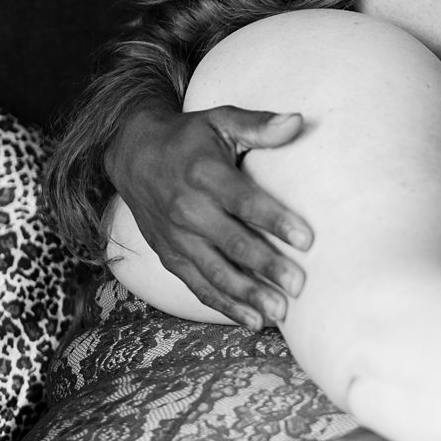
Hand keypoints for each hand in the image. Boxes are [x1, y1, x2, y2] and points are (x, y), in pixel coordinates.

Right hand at [106, 102, 309, 326]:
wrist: (133, 155)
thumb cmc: (190, 137)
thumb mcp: (220, 120)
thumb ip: (259, 125)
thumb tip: (297, 121)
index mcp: (204, 174)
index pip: (245, 201)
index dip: (276, 221)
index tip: (307, 240)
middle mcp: (187, 209)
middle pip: (232, 243)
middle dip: (266, 267)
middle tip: (299, 286)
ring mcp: (176, 237)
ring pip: (215, 273)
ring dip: (248, 295)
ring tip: (280, 312)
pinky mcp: (170, 256)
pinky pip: (198, 286)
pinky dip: (225, 306)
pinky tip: (253, 321)